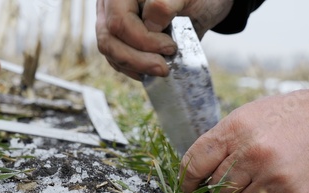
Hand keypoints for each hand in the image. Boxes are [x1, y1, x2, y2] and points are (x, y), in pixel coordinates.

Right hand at [95, 0, 231, 79]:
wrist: (200, 4)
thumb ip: (165, 4)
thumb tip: (149, 25)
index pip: (119, 21)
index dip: (142, 40)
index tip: (170, 47)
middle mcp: (110, 4)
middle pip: (108, 39)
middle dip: (136, 60)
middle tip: (163, 69)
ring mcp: (108, 21)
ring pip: (109, 51)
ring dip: (135, 66)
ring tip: (160, 70)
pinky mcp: (115, 38)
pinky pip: (115, 58)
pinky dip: (133, 68)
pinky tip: (151, 70)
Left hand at [180, 89, 308, 192]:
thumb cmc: (290, 116)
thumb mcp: (250, 116)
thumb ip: (223, 141)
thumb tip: (197, 170)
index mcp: (237, 129)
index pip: (196, 161)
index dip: (187, 179)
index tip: (186, 188)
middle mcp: (254, 153)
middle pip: (217, 188)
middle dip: (222, 187)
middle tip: (241, 176)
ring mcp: (277, 176)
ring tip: (270, 172)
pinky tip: (289, 179)